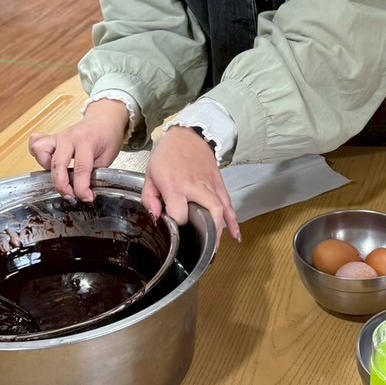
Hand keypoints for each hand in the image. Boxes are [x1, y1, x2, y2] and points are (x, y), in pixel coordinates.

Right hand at [30, 99, 129, 201]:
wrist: (104, 118)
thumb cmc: (108, 136)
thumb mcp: (108, 156)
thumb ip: (95, 173)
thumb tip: (85, 192)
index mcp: (86, 141)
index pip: (81, 168)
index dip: (82, 188)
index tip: (87, 199)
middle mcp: (69, 138)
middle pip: (57, 164)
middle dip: (62, 185)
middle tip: (71, 196)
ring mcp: (58, 137)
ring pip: (41, 151)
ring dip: (48, 169)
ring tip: (60, 176)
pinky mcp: (51, 138)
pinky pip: (36, 143)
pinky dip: (38, 156)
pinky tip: (48, 164)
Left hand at [143, 126, 240, 240]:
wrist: (188, 135)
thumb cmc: (168, 155)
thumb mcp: (150, 174)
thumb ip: (150, 198)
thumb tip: (156, 217)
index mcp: (176, 185)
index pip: (180, 214)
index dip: (176, 222)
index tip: (172, 224)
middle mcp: (196, 187)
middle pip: (209, 213)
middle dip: (208, 233)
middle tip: (202, 249)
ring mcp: (210, 185)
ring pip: (221, 210)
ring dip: (220, 231)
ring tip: (215, 249)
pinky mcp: (219, 184)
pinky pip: (229, 204)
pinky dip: (233, 221)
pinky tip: (235, 235)